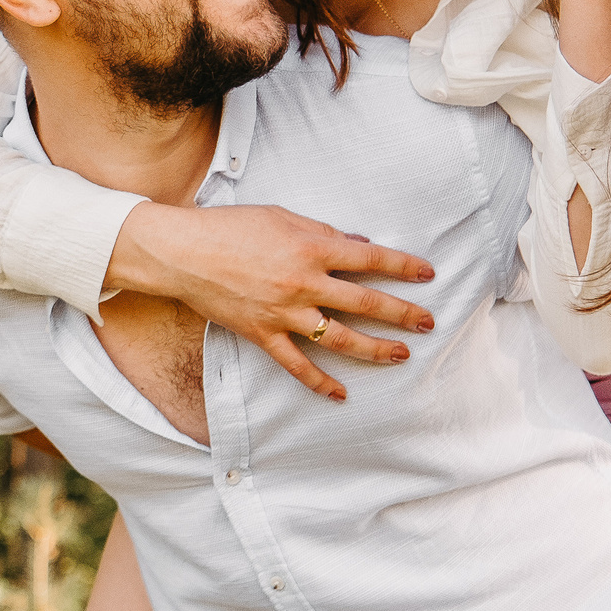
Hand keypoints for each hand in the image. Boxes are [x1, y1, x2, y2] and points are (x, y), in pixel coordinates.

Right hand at [105, 201, 435, 400]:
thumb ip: (322, 232)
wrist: (182, 252)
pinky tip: (341, 394)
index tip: (427, 274)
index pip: (370, 259)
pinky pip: (296, 364)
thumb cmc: (230, 226)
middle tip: (428, 322)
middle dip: (402, 313)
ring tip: (400, 355)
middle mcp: (304, 282)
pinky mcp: (263, 334)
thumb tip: (357, 245)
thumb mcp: (282, 217)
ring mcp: (284, 313)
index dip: (403, 267)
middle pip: (365, 302)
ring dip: (375, 349)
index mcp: (312, 248)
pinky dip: (319, 382)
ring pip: (340, 338)